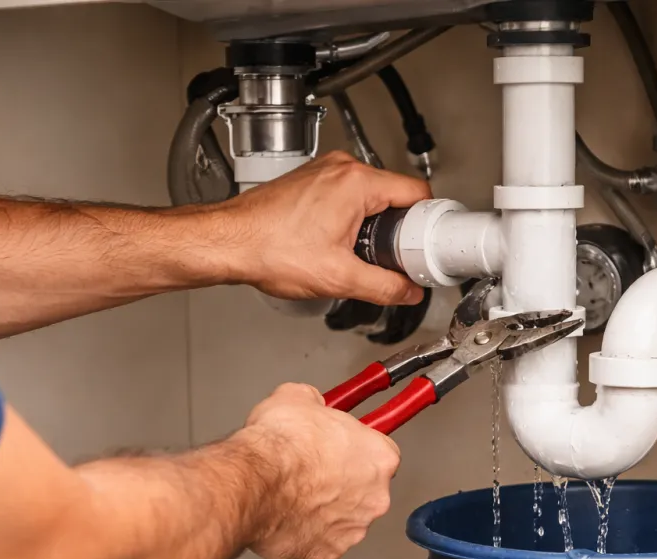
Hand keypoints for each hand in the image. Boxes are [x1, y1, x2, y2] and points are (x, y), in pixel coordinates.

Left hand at [192, 152, 430, 305]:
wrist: (228, 242)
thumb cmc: (269, 249)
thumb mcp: (339, 278)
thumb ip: (384, 287)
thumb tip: (408, 292)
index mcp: (356, 182)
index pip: (417, 192)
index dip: (428, 222)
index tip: (427, 244)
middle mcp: (341, 169)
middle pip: (394, 194)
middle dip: (400, 228)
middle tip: (396, 258)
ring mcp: (324, 172)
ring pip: (370, 195)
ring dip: (374, 224)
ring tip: (363, 253)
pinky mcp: (310, 181)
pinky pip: (347, 195)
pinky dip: (352, 218)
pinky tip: (341, 243)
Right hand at [233, 383, 399, 558]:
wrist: (254, 483)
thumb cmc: (280, 447)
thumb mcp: (296, 398)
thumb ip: (314, 402)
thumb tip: (308, 401)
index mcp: (379, 457)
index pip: (380, 452)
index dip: (356, 449)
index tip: (342, 448)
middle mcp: (374, 497)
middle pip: (366, 489)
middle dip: (343, 482)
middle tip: (312, 471)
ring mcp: (352, 529)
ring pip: (344, 519)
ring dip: (326, 510)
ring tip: (295, 495)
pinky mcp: (326, 552)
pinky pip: (321, 543)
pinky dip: (306, 534)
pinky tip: (287, 517)